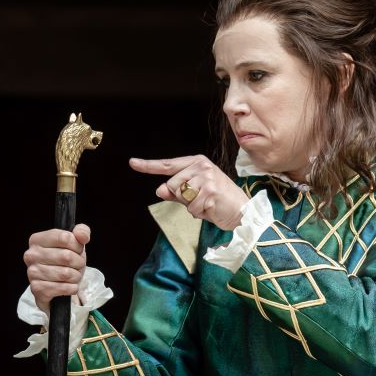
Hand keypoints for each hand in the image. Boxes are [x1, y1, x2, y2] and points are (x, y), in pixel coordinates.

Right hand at [24, 223, 90, 312]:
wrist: (57, 284)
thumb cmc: (65, 261)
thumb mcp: (75, 244)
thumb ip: (81, 232)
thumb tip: (82, 235)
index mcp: (37, 240)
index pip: (65, 238)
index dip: (77, 246)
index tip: (77, 250)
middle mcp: (31, 255)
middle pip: (67, 256)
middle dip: (78, 263)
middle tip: (76, 265)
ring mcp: (32, 272)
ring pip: (66, 273)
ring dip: (76, 276)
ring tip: (72, 275)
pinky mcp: (37, 289)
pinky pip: (64, 288)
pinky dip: (72, 288)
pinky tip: (68, 285)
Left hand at [129, 155, 248, 230]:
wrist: (243, 211)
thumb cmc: (218, 202)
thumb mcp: (195, 194)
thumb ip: (176, 192)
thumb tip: (159, 190)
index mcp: (196, 162)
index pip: (168, 164)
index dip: (148, 165)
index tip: (132, 163)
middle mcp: (201, 166)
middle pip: (171, 185)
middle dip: (182, 198)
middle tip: (201, 200)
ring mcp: (206, 178)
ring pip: (180, 196)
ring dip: (191, 206)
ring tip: (207, 204)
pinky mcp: (210, 191)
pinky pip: (191, 207)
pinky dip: (200, 213)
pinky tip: (212, 209)